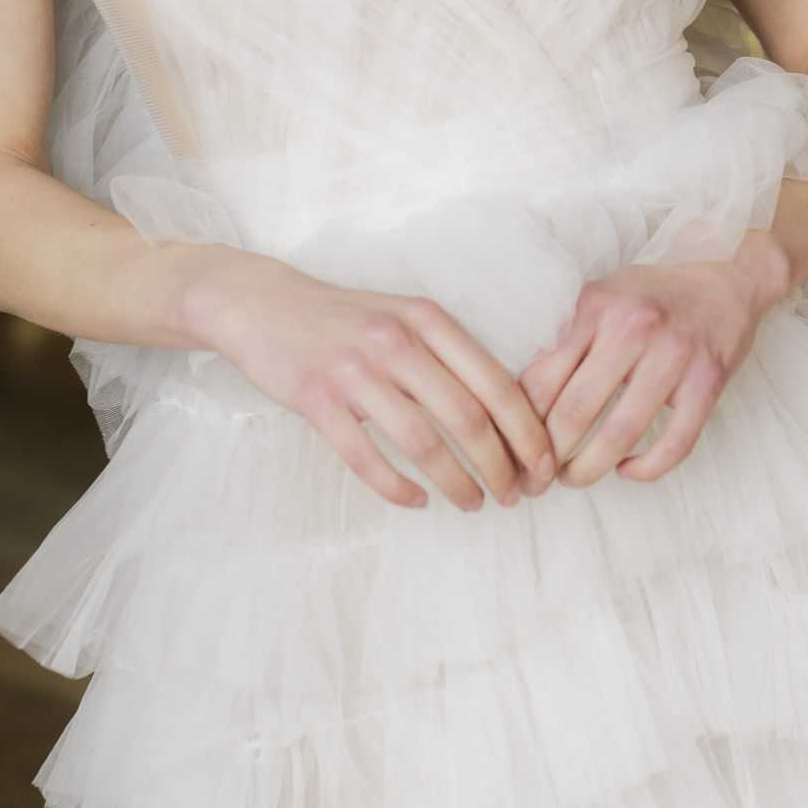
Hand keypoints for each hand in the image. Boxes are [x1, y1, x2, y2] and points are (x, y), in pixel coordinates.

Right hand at [182, 248, 557, 513]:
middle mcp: (397, 342)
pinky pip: (367, 458)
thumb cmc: (342, 318)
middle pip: (468, 418)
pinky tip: (417, 500)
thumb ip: (447, 353)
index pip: (496, 383)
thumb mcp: (402, 315)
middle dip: (501, 467)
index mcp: (426, 319)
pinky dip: (398, 488)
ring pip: (424, 443)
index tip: (545, 466)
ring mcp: (356, 372)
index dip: (528, 432)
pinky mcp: (318, 400)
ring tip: (474, 503)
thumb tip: (506, 411)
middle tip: (516, 497)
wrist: (261, 303)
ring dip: (457, 484)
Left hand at [519, 234, 793, 488]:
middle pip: (575, 411)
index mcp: (597, 307)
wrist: (728, 273)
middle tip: (536, 479)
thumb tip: (524, 395)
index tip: (513, 447)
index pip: (543, 378)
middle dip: (548, 456)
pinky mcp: (708, 382)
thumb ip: (569, 338)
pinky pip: (675, 444)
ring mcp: (674, 357)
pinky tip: (627, 471)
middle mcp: (633, 329)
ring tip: (573, 479)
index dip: (521, 424)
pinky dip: (647, 469)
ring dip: (589, 469)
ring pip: (621, 434)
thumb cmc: (654, 292)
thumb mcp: (602, 297)